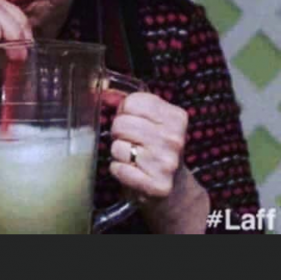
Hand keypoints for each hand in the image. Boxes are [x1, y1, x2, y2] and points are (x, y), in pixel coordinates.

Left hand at [108, 91, 209, 231]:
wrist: (175, 188)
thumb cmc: (157, 150)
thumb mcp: (151, 121)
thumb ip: (127, 102)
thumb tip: (104, 91)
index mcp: (176, 118)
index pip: (132, 102)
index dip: (125, 112)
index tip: (134, 122)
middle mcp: (174, 139)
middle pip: (121, 123)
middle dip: (119, 133)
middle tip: (131, 142)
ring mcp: (167, 163)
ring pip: (118, 147)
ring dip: (118, 153)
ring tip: (133, 157)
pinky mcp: (157, 185)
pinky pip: (118, 169)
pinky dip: (119, 170)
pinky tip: (132, 171)